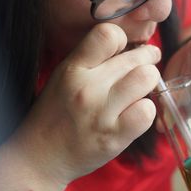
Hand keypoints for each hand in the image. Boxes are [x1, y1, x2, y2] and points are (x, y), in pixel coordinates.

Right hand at [13, 23, 160, 185]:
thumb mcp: (63, 78)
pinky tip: (137, 113)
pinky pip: (146, 112)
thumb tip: (128, 48)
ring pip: (146, 78)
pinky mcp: (114, 137)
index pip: (109, 34)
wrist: (40, 156)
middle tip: (148, 64)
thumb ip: (91, 61)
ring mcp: (102, 113)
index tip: (125, 50)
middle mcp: (88, 88)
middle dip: (147, 59)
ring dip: (150, 83)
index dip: (123, 40)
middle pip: (135, 58)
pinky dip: (147, 110)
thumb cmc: (55, 115)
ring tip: (143, 89)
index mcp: (72, 69)